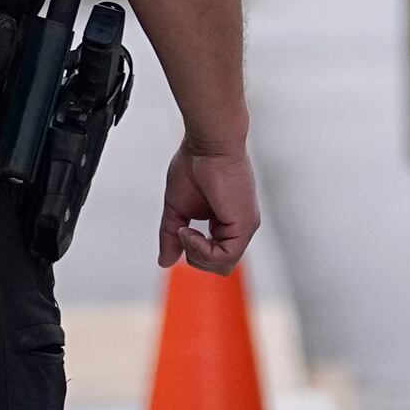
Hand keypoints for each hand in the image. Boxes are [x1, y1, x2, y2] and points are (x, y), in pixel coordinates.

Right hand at [158, 144, 258, 273]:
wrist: (208, 143)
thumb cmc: (195, 164)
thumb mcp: (177, 208)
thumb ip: (171, 235)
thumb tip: (165, 262)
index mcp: (225, 222)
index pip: (214, 255)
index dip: (193, 251)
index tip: (181, 229)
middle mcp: (238, 226)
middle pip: (219, 266)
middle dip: (194, 256)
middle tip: (182, 232)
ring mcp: (244, 227)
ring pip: (223, 265)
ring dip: (196, 253)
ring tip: (185, 230)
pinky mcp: (245, 225)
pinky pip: (225, 257)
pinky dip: (201, 250)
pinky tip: (190, 231)